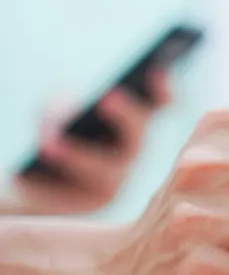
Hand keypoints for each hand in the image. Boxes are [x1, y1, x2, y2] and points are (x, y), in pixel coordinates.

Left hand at [6, 69, 170, 214]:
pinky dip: (48, 185)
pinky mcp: (90, 204)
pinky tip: (22, 173)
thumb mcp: (54, 109)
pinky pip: (74, 195)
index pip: (158, 105)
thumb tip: (66, 116)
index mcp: (133, 123)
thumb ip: (62, 105)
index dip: (161, 90)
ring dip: (76, 155)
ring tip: (47, 141)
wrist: (33, 178)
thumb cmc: (52, 133)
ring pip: (103, 171)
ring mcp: (115, 182)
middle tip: (106, 96)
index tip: (155, 70)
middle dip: (125, 116)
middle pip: (137, 138)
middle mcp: (131, 153)